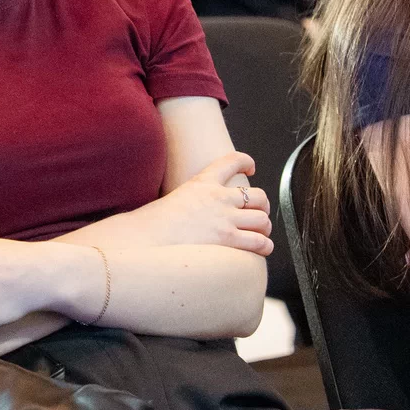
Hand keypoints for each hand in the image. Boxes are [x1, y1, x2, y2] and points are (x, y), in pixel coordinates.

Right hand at [127, 152, 274, 252]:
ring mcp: (224, 218)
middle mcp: (218, 197)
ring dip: (265, 228)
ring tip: (261, 235)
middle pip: (257, 196)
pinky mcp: (227, 239)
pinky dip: (265, 245)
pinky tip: (262, 248)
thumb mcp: (172, 199)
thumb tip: (192, 216)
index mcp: (202, 182)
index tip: (251, 168)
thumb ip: (190, 201)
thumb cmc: (152, 225)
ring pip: (262, 219)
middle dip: (263, 206)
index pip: (232, 161)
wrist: (145, 237)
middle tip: (259, 214)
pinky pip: (258, 241)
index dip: (246, 162)